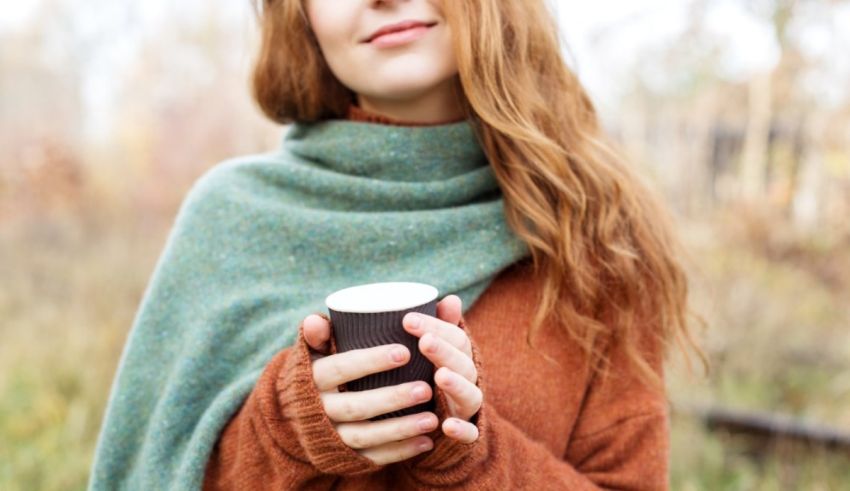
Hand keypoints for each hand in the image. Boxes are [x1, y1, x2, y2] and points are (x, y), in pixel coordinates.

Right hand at [300, 314, 437, 465]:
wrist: (298, 415)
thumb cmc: (320, 371)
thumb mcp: (314, 352)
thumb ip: (319, 334)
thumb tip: (315, 320)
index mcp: (314, 378)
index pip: (340, 368)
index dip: (370, 361)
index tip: (404, 353)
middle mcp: (321, 409)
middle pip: (356, 406)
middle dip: (392, 399)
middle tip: (425, 389)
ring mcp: (333, 436)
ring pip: (366, 436)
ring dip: (401, 429)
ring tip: (432, 419)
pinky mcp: (347, 456)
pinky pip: (373, 458)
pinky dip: (401, 451)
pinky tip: (426, 441)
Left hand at [402, 295, 481, 443]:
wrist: (451, 429)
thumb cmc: (435, 382)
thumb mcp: (435, 355)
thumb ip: (440, 329)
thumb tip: (451, 297)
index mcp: (460, 358)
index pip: (456, 337)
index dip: (436, 326)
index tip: (407, 319)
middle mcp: (468, 380)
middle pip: (463, 362)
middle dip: (444, 351)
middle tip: (424, 340)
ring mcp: (468, 408)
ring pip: (470, 394)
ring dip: (457, 384)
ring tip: (440, 376)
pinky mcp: (468, 434)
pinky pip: (470, 434)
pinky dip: (462, 430)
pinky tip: (447, 426)